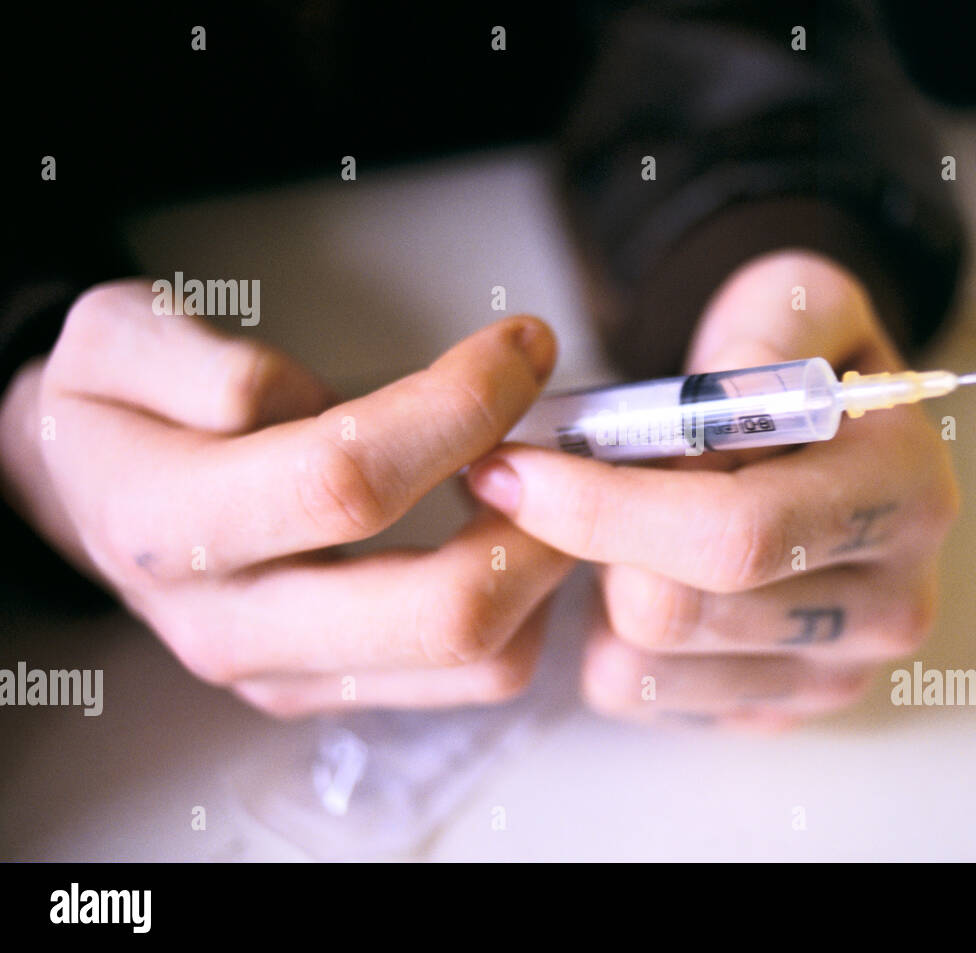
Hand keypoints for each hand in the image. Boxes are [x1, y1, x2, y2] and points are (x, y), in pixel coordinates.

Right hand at [0, 280, 574, 714]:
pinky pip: (472, 677)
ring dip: (545, 569)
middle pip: (435, 612)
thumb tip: (305, 399)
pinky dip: (529, 607)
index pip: (347, 479)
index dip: (458, 407)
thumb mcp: (117, 337)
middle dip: (536, 520)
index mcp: (170, 525)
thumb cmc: (119, 407)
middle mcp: (231, 625)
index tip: (522, 347)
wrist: (92, 492)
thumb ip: (200, 357)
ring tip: (551, 485)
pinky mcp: (334, 690)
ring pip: (475, 661)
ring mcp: (290, 673)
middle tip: (571, 444)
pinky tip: (514, 531)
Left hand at [466, 250, 958, 730]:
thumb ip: (767, 334)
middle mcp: (892, 603)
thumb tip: (718, 395)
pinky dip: (606, 632)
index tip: (513, 468)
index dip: (604, 506)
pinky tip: (639, 571)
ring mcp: (835, 673)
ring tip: (621, 518)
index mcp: (907, 492)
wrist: (821, 431)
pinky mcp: (774, 712)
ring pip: (641, 660)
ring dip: (596, 583)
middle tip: (548, 484)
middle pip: (674, 611)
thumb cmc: (792, 363)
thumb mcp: (796, 303)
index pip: (736, 532)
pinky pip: (637, 693)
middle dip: (589, 541)